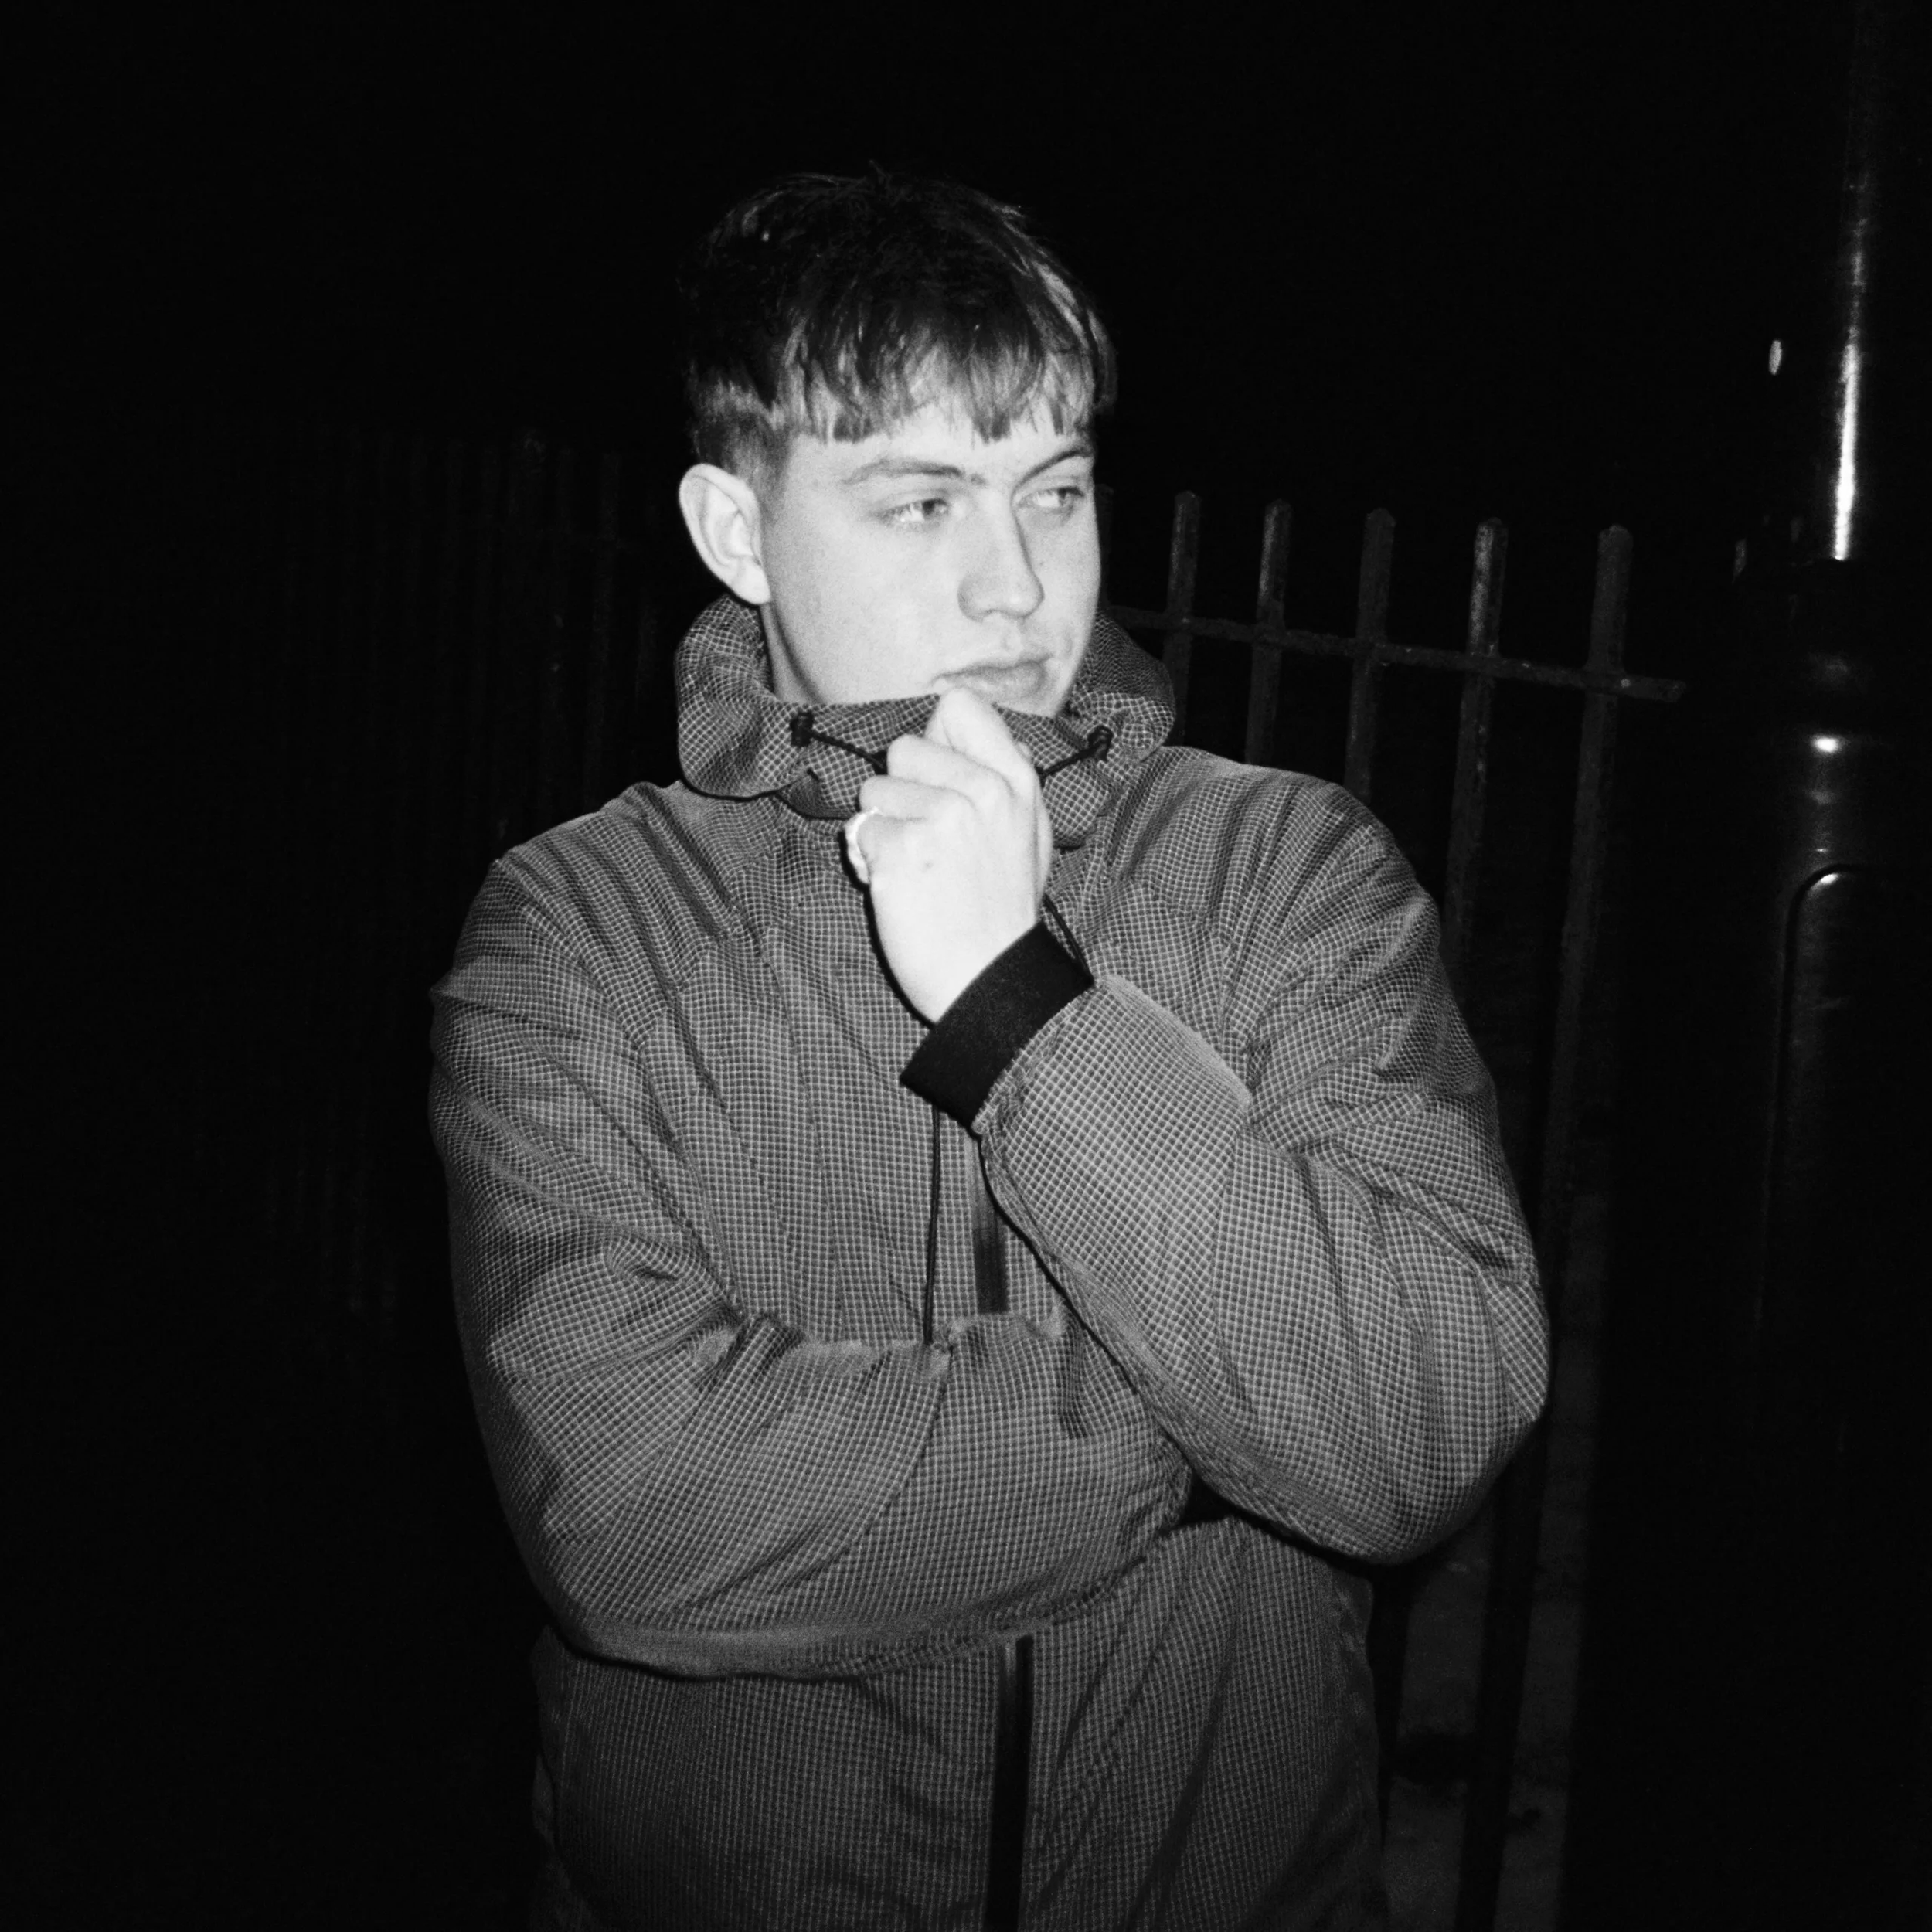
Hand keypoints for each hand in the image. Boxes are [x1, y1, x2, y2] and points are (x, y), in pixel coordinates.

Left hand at [845, 688, 1053, 1021]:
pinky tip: (900, 888)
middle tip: (927, 836)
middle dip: (901, 789)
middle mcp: (982, 791)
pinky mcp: (901, 853)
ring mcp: (941, 820)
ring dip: (882, 827)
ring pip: (874, 790)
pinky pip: (860, 833)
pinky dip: (868, 861)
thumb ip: (1009, 781)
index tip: (939, 775)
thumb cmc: (1001, 912)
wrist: (988, 979)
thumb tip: (994, 735)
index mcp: (1016, 781)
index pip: (959, 707)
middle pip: (903, 747)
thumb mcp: (1030, 836)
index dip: (936, 737)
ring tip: (916, 867)